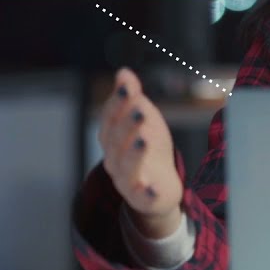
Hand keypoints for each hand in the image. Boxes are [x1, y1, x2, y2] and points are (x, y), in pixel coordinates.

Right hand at [97, 67, 183, 237]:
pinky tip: (152, 187)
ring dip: (134, 153)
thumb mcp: (143, 119)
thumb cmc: (148, 148)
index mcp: (112, 137)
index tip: (128, 87)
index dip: (118, 103)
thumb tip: (123, 72)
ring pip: (127, 166)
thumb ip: (132, 98)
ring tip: (144, 140)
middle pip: (117, 141)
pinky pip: (141, 196)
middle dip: (127, 125)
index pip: (111, 118)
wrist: (158, 185)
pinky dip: (145, 192)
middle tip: (139, 110)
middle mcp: (114, 158)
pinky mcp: (141, 197)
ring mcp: (126, 179)